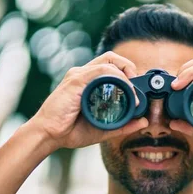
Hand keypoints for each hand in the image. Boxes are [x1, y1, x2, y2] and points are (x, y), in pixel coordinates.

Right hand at [29, 52, 147, 150]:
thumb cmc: (70, 131)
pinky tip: (124, 89)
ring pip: (108, 62)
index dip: (127, 72)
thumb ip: (123, 125)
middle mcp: (83, 74)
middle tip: (138, 87)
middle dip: (129, 67)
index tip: (137, 89)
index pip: (110, 66)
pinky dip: (116, 77)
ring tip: (133, 92)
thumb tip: (144, 121)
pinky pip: (100, 71)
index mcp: (87, 82)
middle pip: (110, 58)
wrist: (48, 135)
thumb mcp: (103, 129)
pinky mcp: (75, 81)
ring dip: (126, 75)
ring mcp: (78, 75)